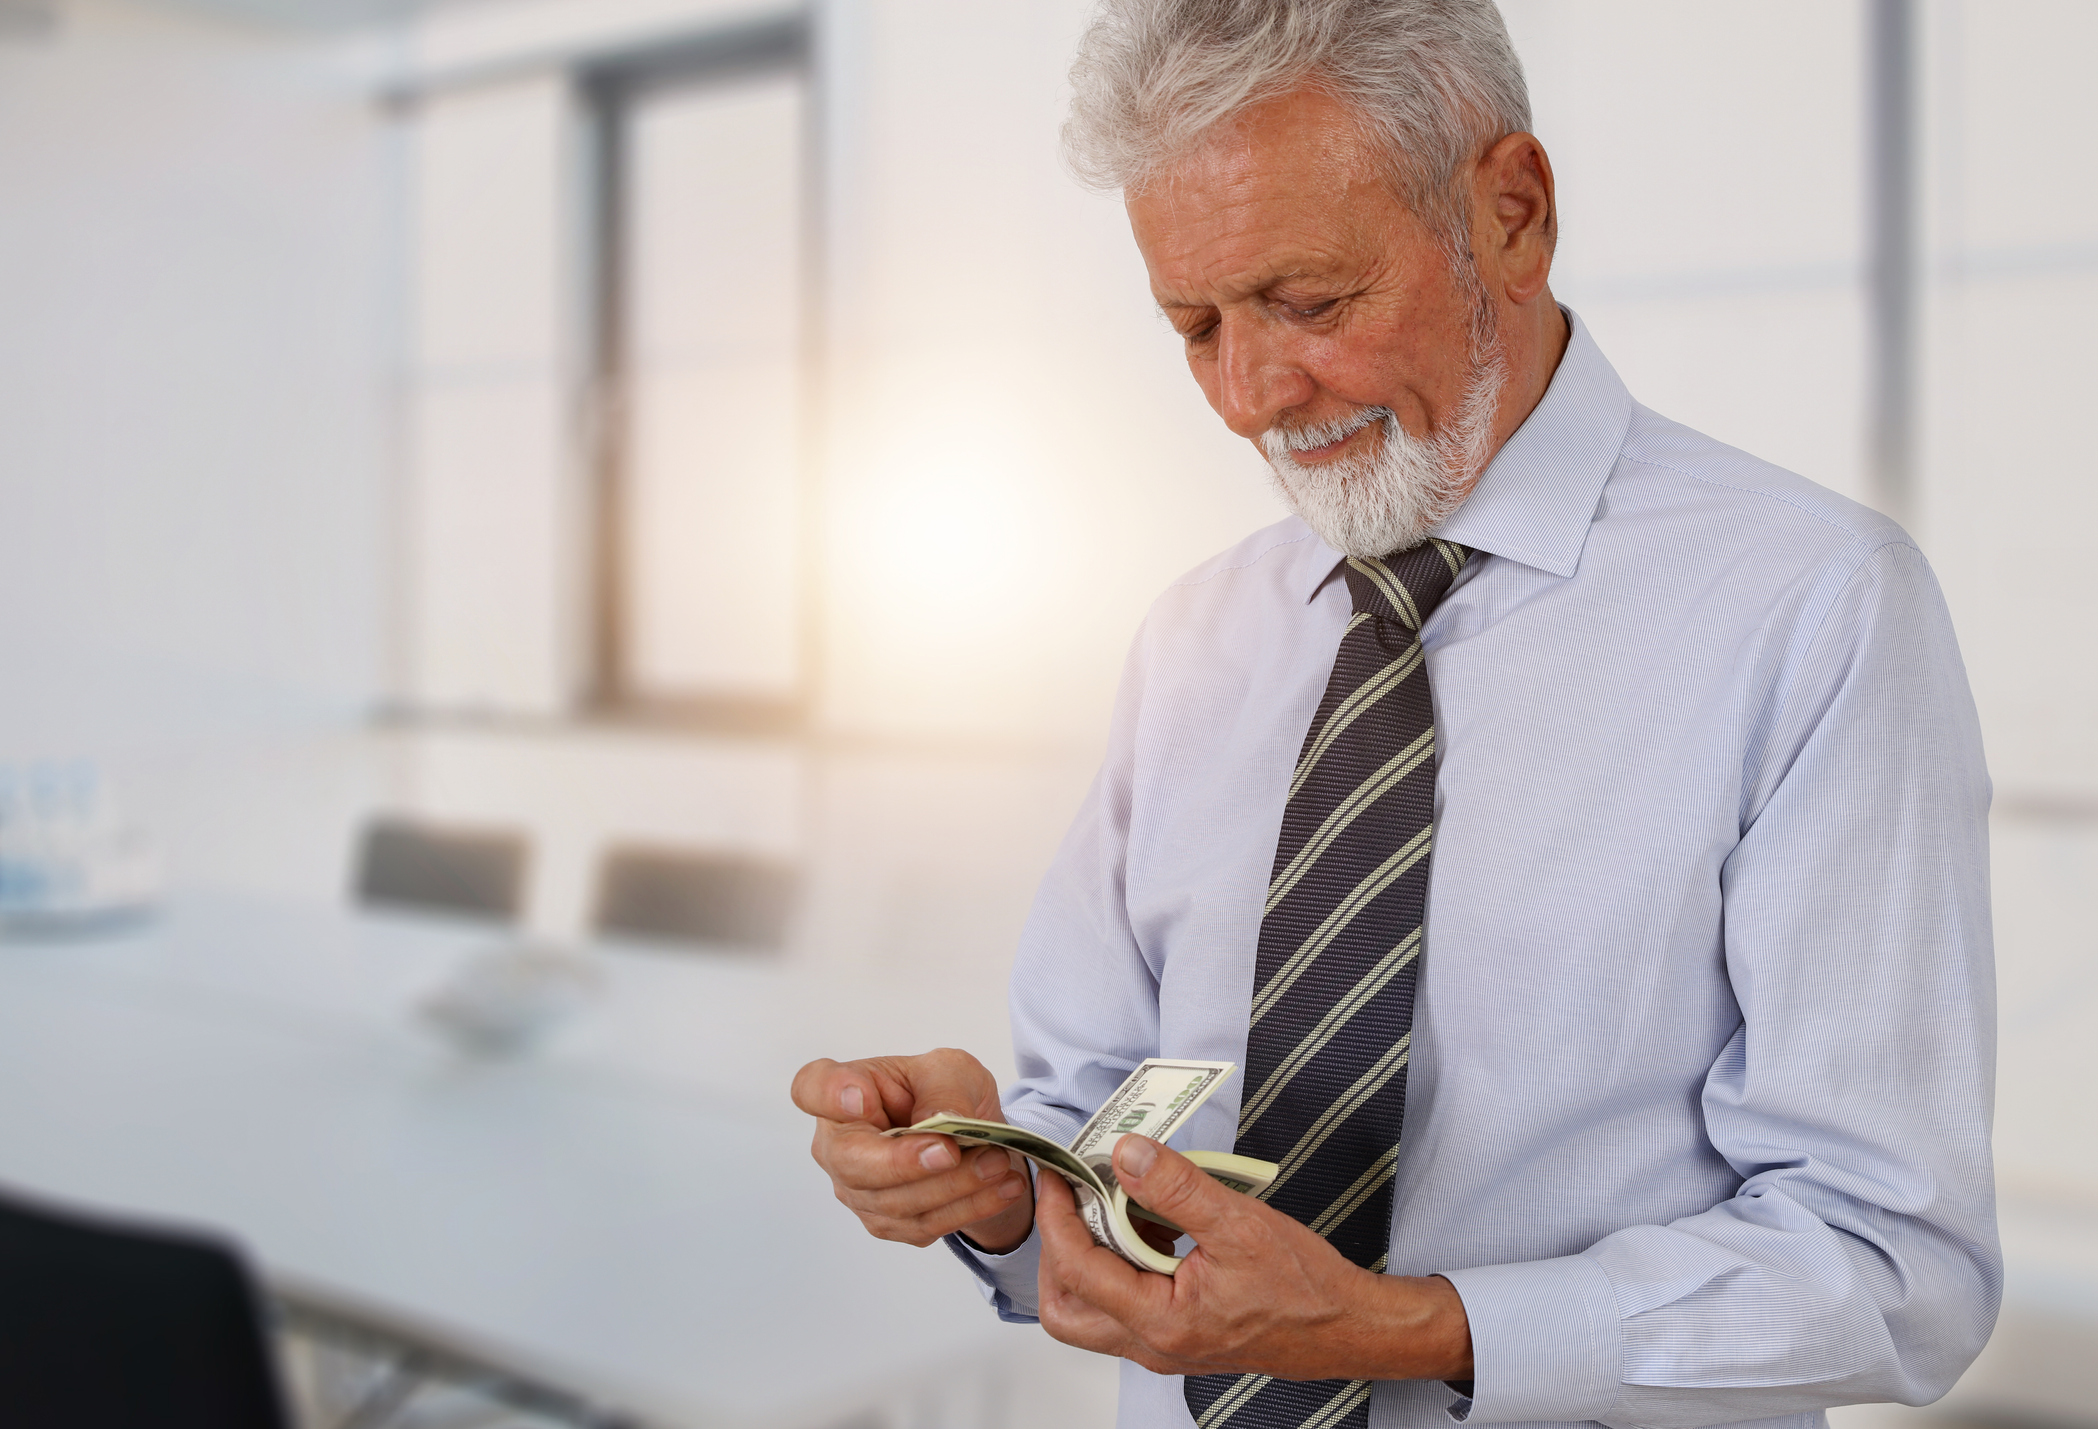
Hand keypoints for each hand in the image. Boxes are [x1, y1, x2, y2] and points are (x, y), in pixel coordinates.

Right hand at [791, 1048, 1033, 1251]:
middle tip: (951, 1151)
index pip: (812, 1088)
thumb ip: (943, 1092)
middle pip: (852, 1163)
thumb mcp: (953, 1071)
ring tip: (996, 1164)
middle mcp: (838, 1144)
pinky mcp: (887, 1221)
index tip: (860, 1098)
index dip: (829, 1095)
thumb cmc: (945, 1092)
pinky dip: (968, 1208)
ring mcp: (858, 1189)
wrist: (971, 1137)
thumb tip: (939, 1124)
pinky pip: (922, 1224)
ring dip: (952, 1186)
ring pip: (894, 1202)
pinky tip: (1002, 1188)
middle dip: (906, 1162)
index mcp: (843, 1090)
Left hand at [1035, 1137, 1471, 1381]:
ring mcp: (1162, 1345)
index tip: (1057, 1174)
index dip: (1057, 1216)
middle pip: (1065, 1310)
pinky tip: (1146, 1222)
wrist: (1345, 1328)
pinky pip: (1124, 1305)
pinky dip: (1118, 1264)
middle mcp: (1152, 1344)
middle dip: (1056, 1250)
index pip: (1078, 1269)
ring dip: (1087, 1256)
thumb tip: (1125, 1154)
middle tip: (1069, 1199)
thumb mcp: (1239, 1224)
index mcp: (1161, 1322)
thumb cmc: (1304, 1288)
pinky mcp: (1175, 1335)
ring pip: (1091, 1312)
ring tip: (1109, 1203)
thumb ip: (1176, 1188)